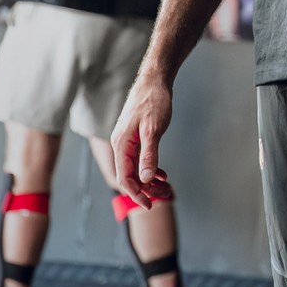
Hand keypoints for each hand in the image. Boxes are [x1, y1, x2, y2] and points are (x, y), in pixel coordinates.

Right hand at [110, 74, 173, 209]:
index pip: (125, 178)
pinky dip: (150, 168)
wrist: (154, 80)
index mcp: (121, 144)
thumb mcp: (153, 130)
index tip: (150, 205)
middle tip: (165, 195)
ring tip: (166, 186)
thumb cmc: (153, 101)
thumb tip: (146, 179)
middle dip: (146, 189)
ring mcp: (128, 140)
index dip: (137, 194)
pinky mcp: (136, 136)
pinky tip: (162, 173)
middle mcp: (121, 144)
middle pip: (130, 176)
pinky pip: (139, 159)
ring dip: (149, 180)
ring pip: (136, 168)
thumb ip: (149, 155)